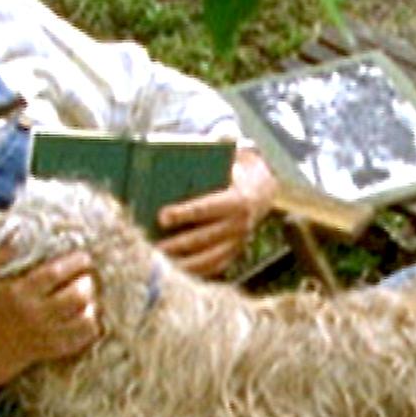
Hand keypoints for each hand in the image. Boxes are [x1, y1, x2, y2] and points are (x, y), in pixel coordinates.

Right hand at [0, 247, 101, 385]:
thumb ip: (3, 252)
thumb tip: (19, 228)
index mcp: (20, 292)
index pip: (54, 273)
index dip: (75, 262)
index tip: (84, 257)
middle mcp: (35, 313)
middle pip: (75, 296)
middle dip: (88, 283)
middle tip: (87, 278)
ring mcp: (48, 333)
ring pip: (85, 318)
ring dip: (93, 304)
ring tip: (90, 297)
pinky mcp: (57, 348)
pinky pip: (85, 336)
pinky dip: (92, 323)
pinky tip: (88, 314)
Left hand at [157, 148, 277, 276]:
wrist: (263, 189)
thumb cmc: (236, 169)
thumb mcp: (231, 155)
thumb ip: (218, 147)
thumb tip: (195, 143)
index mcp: (238, 199)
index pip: (206, 208)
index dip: (183, 213)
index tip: (162, 216)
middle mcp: (240, 223)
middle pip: (203, 238)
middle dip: (176, 243)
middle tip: (152, 246)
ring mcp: (239, 241)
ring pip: (208, 258)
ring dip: (183, 262)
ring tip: (159, 262)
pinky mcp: (235, 252)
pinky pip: (215, 267)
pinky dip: (195, 272)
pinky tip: (175, 273)